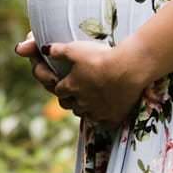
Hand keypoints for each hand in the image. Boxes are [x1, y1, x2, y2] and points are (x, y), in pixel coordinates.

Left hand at [15, 33, 149, 126]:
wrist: (128, 69)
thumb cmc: (101, 57)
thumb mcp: (76, 49)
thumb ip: (59, 50)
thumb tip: (45, 49)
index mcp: (71, 86)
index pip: (59, 90)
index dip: (60, 86)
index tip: (64, 82)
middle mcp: (81, 102)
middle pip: (69, 105)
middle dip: (70, 99)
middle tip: (76, 92)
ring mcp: (96, 112)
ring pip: (85, 115)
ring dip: (85, 108)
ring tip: (91, 101)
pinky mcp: (111, 118)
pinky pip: (103, 123)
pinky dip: (102, 118)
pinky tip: (106, 112)